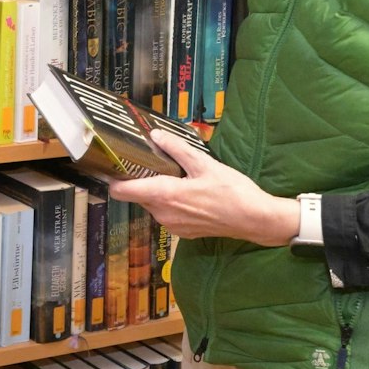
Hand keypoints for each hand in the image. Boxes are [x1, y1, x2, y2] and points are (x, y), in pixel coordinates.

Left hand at [110, 131, 301, 247]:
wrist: (254, 220)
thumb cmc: (231, 191)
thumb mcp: (205, 164)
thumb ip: (177, 150)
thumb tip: (155, 135)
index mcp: (164, 195)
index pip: (122, 192)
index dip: (114, 178)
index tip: (114, 164)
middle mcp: (162, 214)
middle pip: (138, 195)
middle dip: (141, 179)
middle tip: (152, 160)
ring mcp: (172, 226)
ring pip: (153, 204)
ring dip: (158, 191)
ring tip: (176, 174)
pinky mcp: (183, 233)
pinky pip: (167, 214)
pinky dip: (171, 202)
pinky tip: (189, 192)